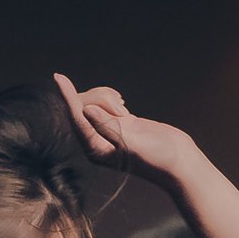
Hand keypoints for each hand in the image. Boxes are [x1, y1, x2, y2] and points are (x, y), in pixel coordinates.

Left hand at [52, 74, 199, 185]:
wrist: (179, 161)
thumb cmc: (157, 157)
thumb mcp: (131, 142)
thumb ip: (108, 126)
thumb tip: (86, 111)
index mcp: (95, 149)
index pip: (76, 118)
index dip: (67, 96)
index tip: (59, 77)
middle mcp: (97, 140)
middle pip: (83, 107)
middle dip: (100, 98)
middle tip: (121, 108)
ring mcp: (107, 130)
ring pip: (95, 102)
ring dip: (108, 98)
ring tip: (125, 112)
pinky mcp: (119, 122)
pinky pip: (104, 103)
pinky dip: (112, 99)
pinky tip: (124, 107)